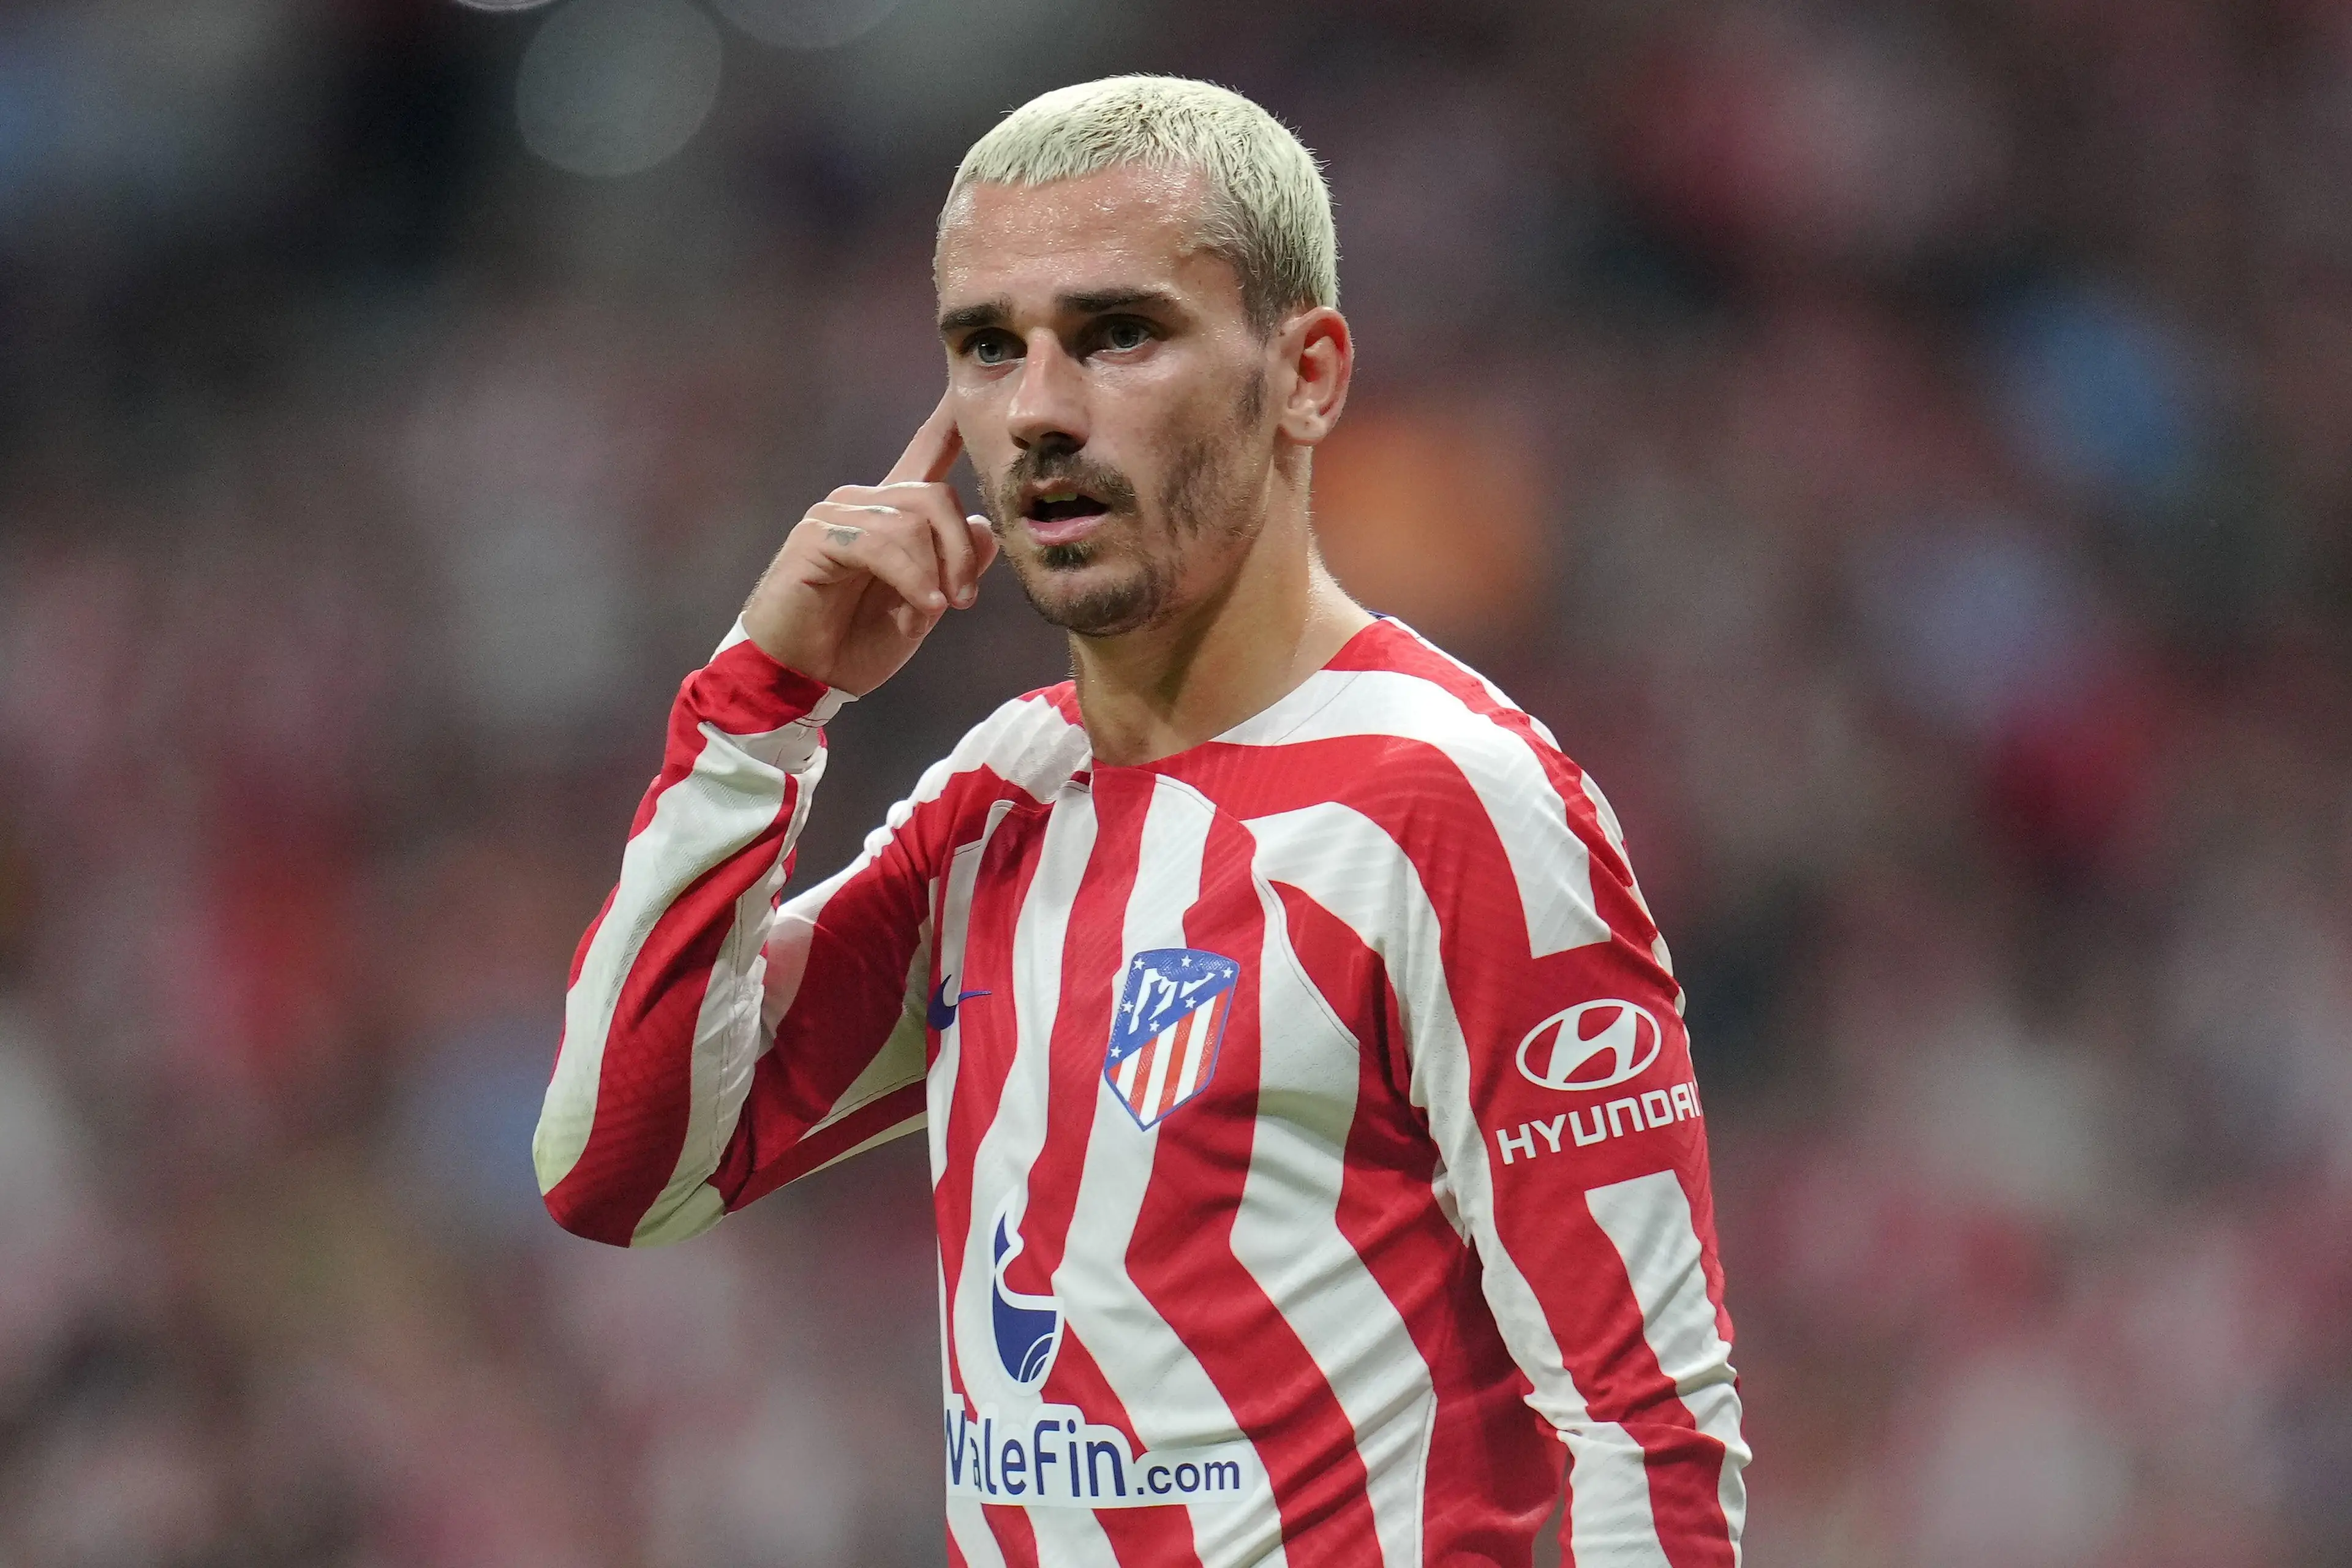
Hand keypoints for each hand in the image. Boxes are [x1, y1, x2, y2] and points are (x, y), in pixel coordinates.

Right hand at [742, 393, 997, 696]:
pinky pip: (882, 540)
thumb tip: (984, 526)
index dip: (949, 423)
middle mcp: (864, 501)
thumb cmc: (857, 643)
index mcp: (893, 513)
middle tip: (964, 600)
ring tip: (936, 608)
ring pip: (913, 518)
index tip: (966, 385)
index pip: (927, 455)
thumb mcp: (924, 605)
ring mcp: (837, 514)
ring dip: (936, 570)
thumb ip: (954, 566)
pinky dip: (911, 575)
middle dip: (960, 550)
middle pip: (936, 494)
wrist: (802, 679)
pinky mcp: (818, 536)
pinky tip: (921, 605)